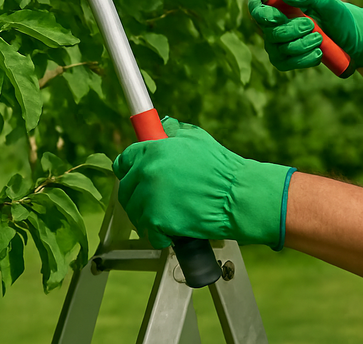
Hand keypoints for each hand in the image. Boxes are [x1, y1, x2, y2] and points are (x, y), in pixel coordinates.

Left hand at [112, 117, 295, 249]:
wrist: (238, 196)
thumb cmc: (222, 169)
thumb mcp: (196, 138)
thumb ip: (172, 132)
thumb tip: (161, 126)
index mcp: (153, 150)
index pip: (123, 161)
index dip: (129, 170)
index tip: (134, 177)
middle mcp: (147, 172)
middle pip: (126, 189)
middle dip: (138, 196)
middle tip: (156, 201)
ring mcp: (150, 197)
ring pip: (135, 212)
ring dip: (148, 216)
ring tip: (168, 215)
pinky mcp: (157, 221)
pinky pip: (150, 232)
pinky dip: (160, 235)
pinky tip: (174, 229)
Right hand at [247, 0, 362, 71]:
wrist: (350, 38)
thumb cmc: (335, 13)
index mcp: (279, 3)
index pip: (256, 6)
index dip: (260, 12)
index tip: (277, 16)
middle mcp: (274, 23)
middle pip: (268, 31)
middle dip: (290, 30)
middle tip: (311, 25)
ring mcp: (278, 43)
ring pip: (277, 49)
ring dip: (300, 45)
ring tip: (319, 38)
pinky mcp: (285, 59)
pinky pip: (285, 63)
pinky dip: (303, 59)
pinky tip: (317, 53)